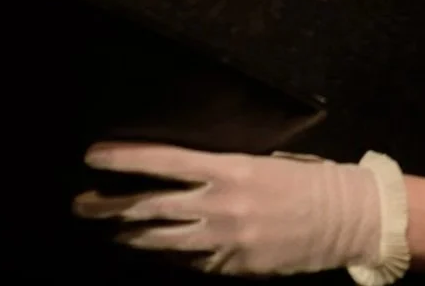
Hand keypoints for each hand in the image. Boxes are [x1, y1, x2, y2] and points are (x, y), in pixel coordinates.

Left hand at [74, 143, 381, 276]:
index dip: (126, 159)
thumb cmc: (304, 179)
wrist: (343, 218)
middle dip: (111, 205)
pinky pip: (190, 264)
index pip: (164, 161)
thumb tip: (181, 169)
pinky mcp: (233, 268)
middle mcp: (220, 205)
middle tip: (81, 204)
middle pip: (151, 206)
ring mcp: (225, 242)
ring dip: (130, 234)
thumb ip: (220, 168)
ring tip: (108, 230)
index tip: (94, 156)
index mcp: (229, 169)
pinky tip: (152, 250)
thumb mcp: (261, 161)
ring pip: (162, 240)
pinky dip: (169, 256)